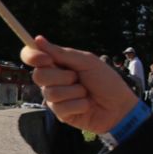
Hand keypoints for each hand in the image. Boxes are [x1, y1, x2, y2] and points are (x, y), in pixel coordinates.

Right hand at [20, 35, 138, 134]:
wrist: (120, 107)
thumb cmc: (106, 82)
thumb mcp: (87, 62)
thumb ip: (61, 53)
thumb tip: (38, 39)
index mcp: (58, 64)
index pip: (32, 57)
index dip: (32, 56)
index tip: (45, 59)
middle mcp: (53, 80)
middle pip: (39, 76)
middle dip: (61, 76)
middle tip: (78, 77)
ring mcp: (56, 98)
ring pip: (51, 92)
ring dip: (74, 92)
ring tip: (86, 93)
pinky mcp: (60, 113)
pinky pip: (60, 107)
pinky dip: (78, 104)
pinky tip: (87, 105)